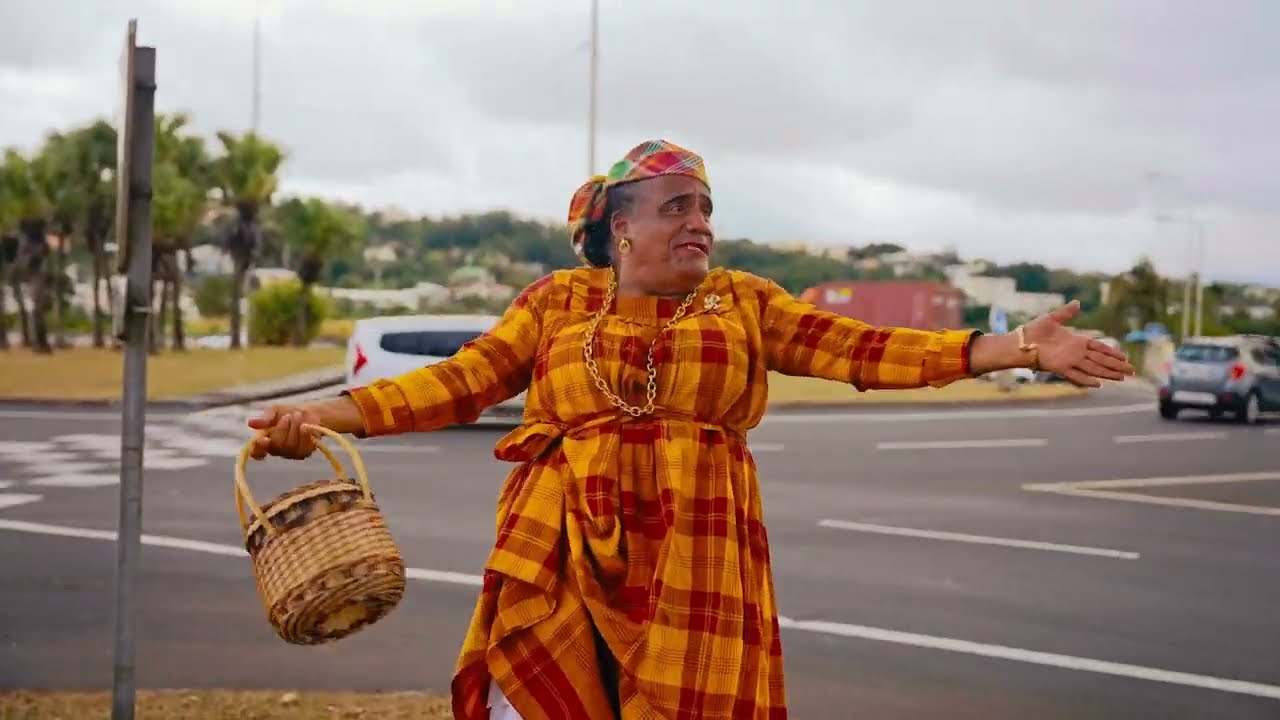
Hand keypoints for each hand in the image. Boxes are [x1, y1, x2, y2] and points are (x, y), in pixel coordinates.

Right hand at [245, 404, 323, 459]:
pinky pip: (303, 447)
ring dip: (294, 428)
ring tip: (298, 415)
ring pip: (289, 446)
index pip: (257, 452)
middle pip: (275, 446)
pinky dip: (304, 434)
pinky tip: (305, 426)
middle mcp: (276, 450)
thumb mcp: (276, 411)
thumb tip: (251, 423)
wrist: (312, 413)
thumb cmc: (290, 413)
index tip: (264, 439)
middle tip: (287, 416)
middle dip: (282, 429)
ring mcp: (290, 453)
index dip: (259, 448)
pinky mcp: (304, 453)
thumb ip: (266, 418)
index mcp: (265, 441)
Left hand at [1020, 300, 1135, 387]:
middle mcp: (1075, 353)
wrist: (1019, 342)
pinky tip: (1099, 385)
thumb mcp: (1052, 319)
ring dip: (1108, 373)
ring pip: (1094, 369)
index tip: (1125, 356)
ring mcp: (1069, 361)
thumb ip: (1066, 313)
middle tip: (1132, 371)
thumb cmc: (1033, 331)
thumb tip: (1078, 302)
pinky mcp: (1060, 368)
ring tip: (1123, 378)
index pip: (1099, 348)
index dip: (1112, 352)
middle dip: (1117, 366)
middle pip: (1101, 360)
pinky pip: (1076, 375)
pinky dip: (1087, 380)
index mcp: (1076, 342)